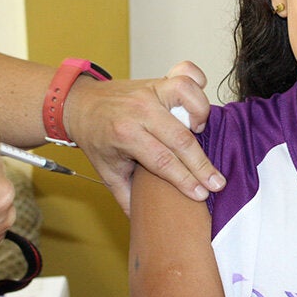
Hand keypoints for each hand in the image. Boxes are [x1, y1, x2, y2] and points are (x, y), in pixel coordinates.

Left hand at [65, 61, 224, 216]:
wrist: (80, 104)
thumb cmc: (97, 138)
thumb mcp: (107, 171)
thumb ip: (127, 197)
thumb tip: (145, 223)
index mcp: (124, 134)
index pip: (162, 161)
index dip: (184, 180)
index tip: (201, 194)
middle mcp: (139, 110)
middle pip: (180, 138)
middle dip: (201, 165)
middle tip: (217, 182)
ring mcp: (150, 90)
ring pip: (187, 97)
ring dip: (200, 116)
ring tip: (201, 134)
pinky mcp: (158, 79)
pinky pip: (186, 73)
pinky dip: (198, 83)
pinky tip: (198, 103)